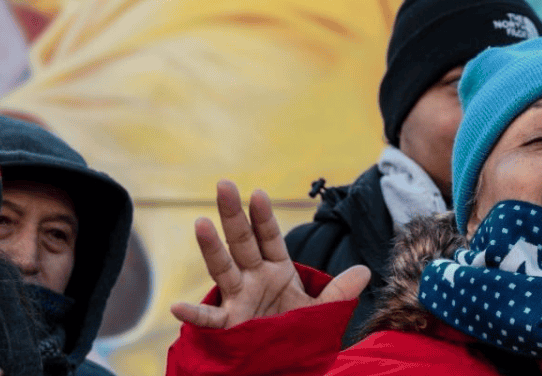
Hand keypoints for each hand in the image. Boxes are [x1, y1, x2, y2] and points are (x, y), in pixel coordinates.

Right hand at [169, 180, 370, 328]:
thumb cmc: (296, 331)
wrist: (282, 362)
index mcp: (275, 270)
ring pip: (223, 269)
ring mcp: (238, 299)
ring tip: (200, 223)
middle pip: (242, 242)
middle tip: (224, 184)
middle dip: (233, 214)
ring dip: (211, 247)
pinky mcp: (229, 325)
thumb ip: (339, 292)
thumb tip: (364, 271)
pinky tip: (177, 307)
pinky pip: (210, 319)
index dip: (264, 217)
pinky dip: (194, 315)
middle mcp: (253, 279)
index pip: (269, 238)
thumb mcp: (321, 312)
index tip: (259, 193)